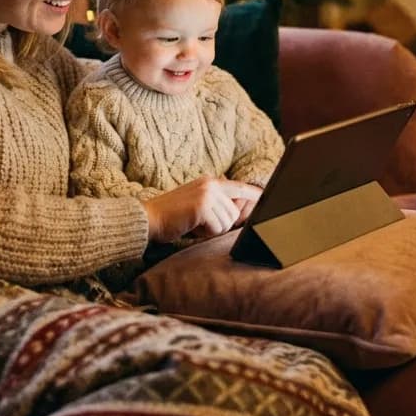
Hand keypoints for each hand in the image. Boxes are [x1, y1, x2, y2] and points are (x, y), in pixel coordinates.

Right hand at [142, 176, 260, 241]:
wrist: (149, 218)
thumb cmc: (172, 216)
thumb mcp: (197, 203)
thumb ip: (216, 204)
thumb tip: (238, 214)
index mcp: (210, 182)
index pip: (239, 188)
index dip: (253, 195)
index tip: (266, 197)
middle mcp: (211, 184)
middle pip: (235, 213)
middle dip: (221, 224)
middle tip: (200, 224)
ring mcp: (207, 195)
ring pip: (227, 222)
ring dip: (213, 230)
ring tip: (194, 224)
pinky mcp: (202, 207)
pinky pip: (217, 228)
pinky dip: (205, 233)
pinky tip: (191, 227)